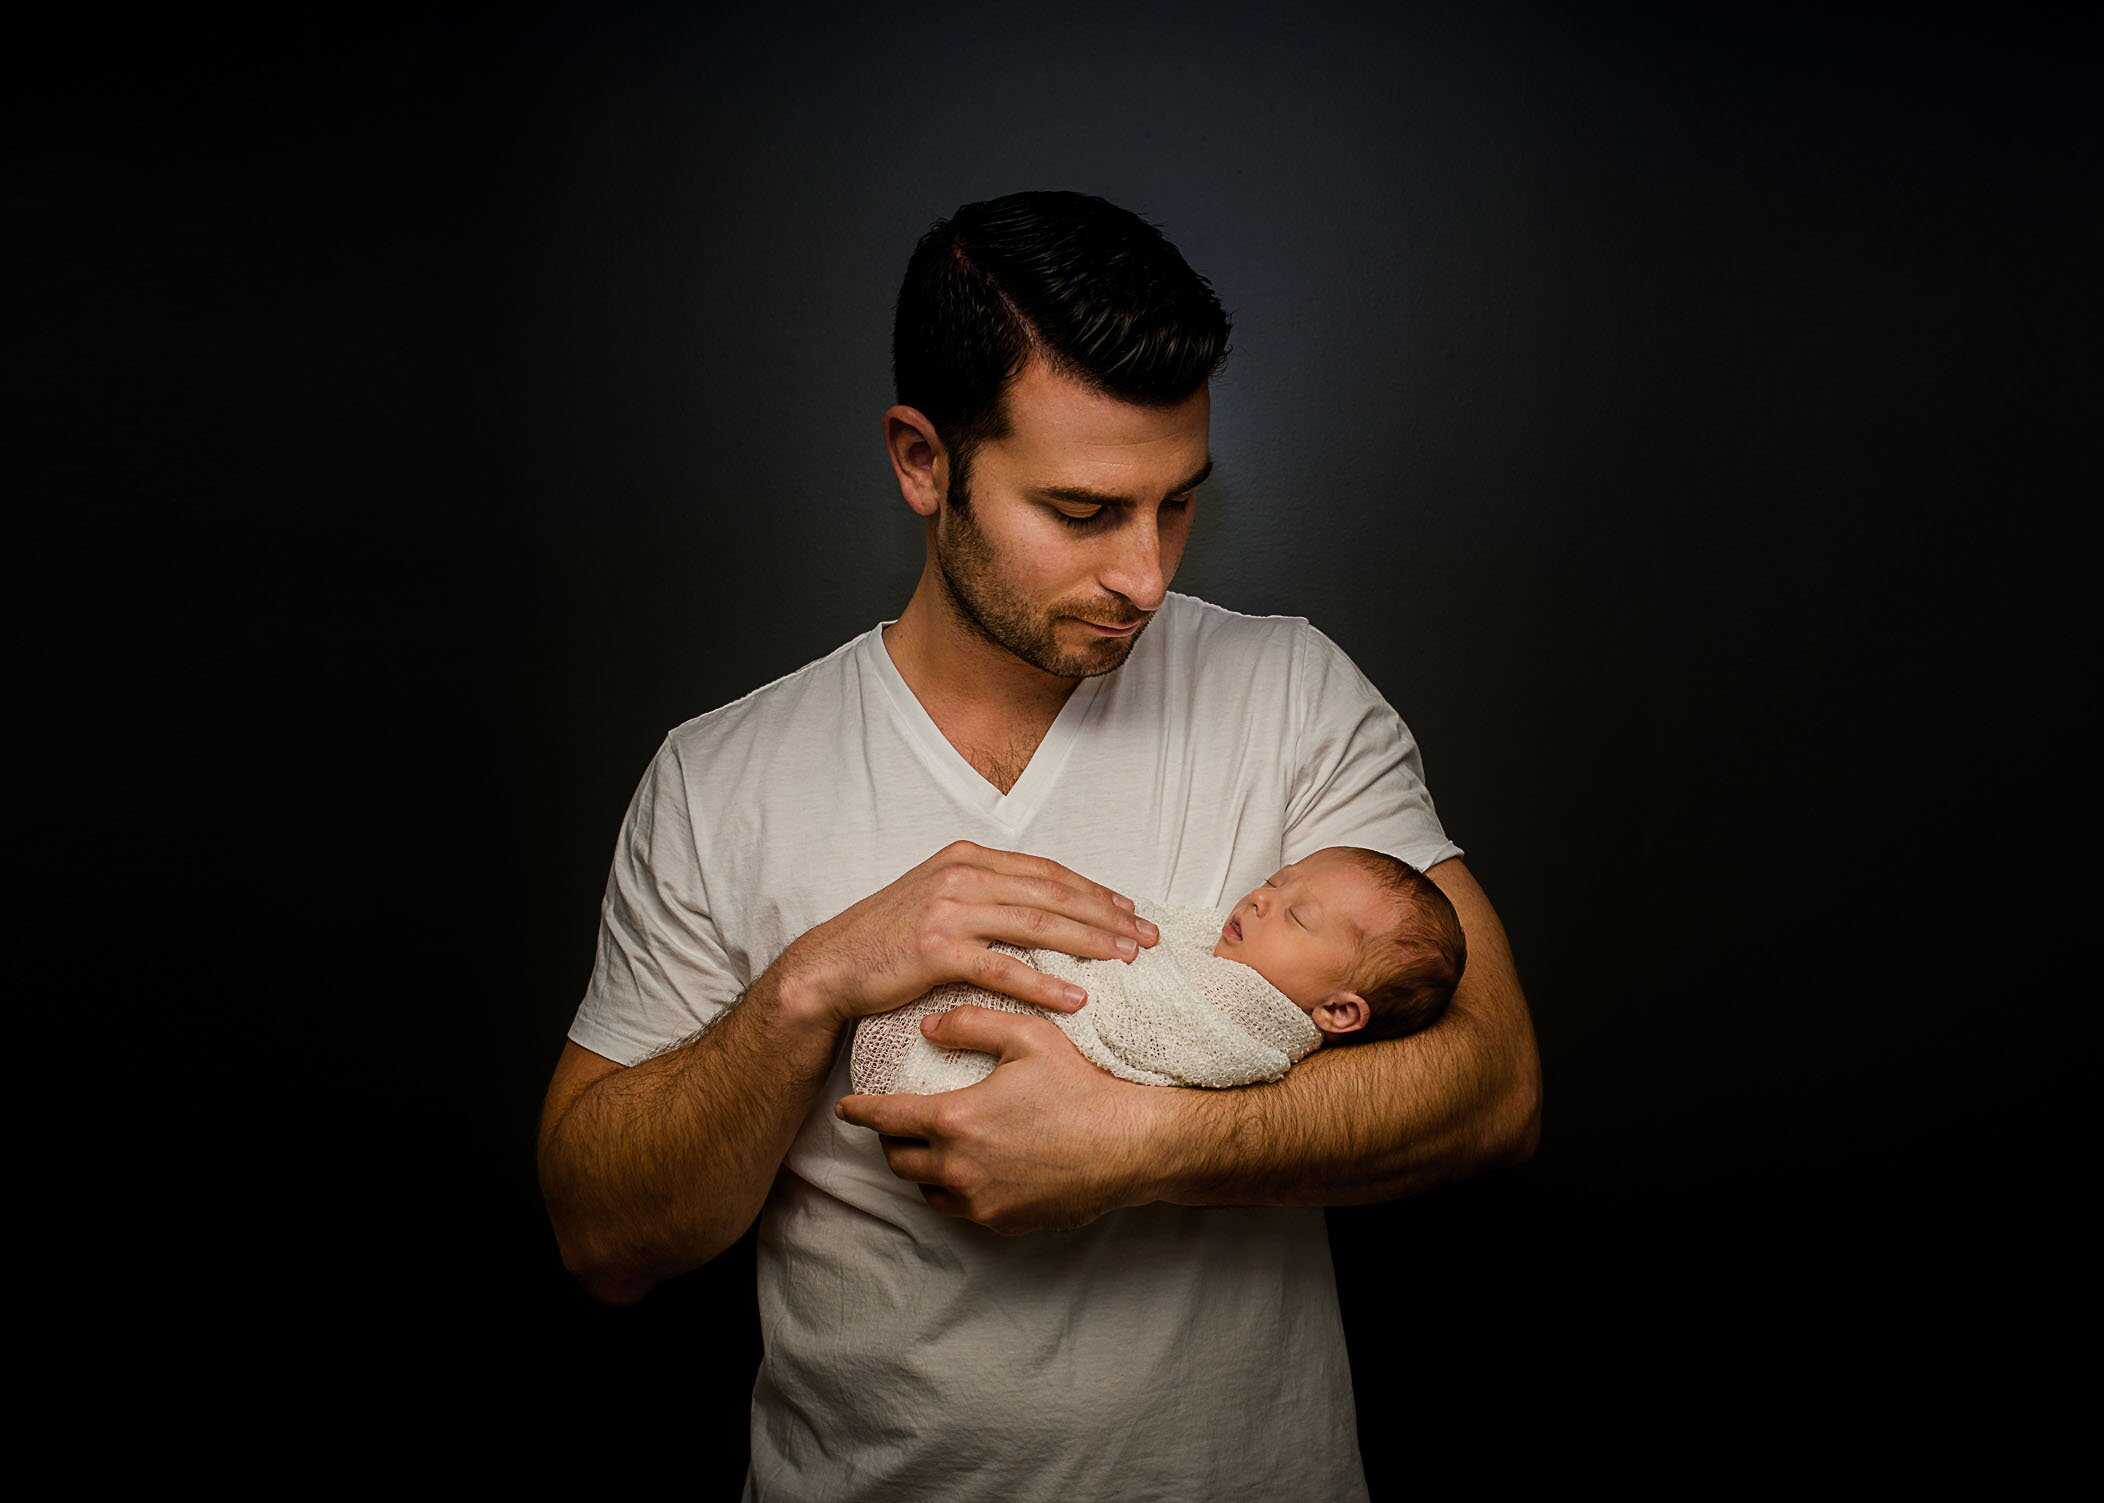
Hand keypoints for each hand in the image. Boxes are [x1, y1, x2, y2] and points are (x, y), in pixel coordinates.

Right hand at [780, 839, 1158, 1028]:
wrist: (831, 967)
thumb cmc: (889, 940)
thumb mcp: (940, 899)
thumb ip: (986, 894)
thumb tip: (1043, 907)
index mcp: (968, 858)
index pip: (1048, 871)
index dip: (1095, 891)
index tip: (1132, 911)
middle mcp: (963, 875)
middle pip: (1053, 893)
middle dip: (1107, 916)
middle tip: (1148, 938)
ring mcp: (949, 909)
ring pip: (1038, 924)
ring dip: (1090, 943)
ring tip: (1128, 961)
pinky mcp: (937, 949)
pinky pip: (1004, 967)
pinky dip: (1045, 983)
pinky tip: (1077, 997)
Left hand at [834, 1004, 1168, 1233]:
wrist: (1129, 1146)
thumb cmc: (1079, 1087)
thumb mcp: (1028, 1037)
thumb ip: (970, 1024)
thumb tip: (928, 1026)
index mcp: (954, 1120)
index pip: (885, 1118)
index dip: (860, 1111)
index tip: (846, 1108)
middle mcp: (957, 1168)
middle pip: (898, 1160)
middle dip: (889, 1141)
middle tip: (897, 1124)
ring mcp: (979, 1201)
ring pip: (926, 1190)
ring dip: (921, 1169)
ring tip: (932, 1147)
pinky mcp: (1002, 1222)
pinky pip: (960, 1209)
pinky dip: (954, 1190)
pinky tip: (969, 1170)